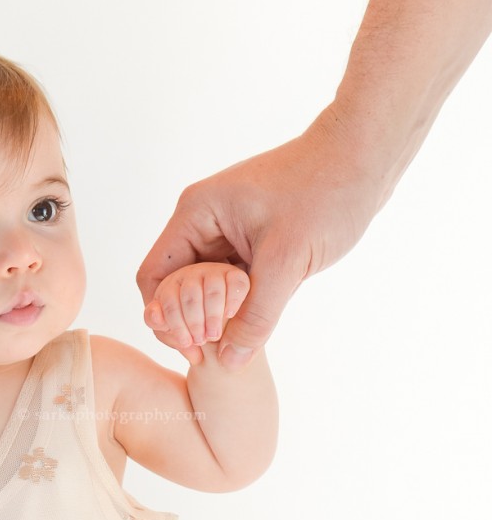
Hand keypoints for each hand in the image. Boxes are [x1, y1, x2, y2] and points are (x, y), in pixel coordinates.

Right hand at [137, 109, 383, 369]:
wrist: (365, 157)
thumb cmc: (324, 193)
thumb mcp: (287, 261)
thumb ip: (256, 315)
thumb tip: (228, 362)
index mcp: (195, 214)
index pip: (154, 275)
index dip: (163, 316)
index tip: (190, 347)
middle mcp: (202, 220)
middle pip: (175, 282)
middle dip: (190, 318)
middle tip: (212, 350)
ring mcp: (226, 228)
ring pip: (204, 284)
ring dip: (215, 312)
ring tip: (233, 341)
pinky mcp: (251, 237)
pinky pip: (229, 278)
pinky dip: (236, 302)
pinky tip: (251, 323)